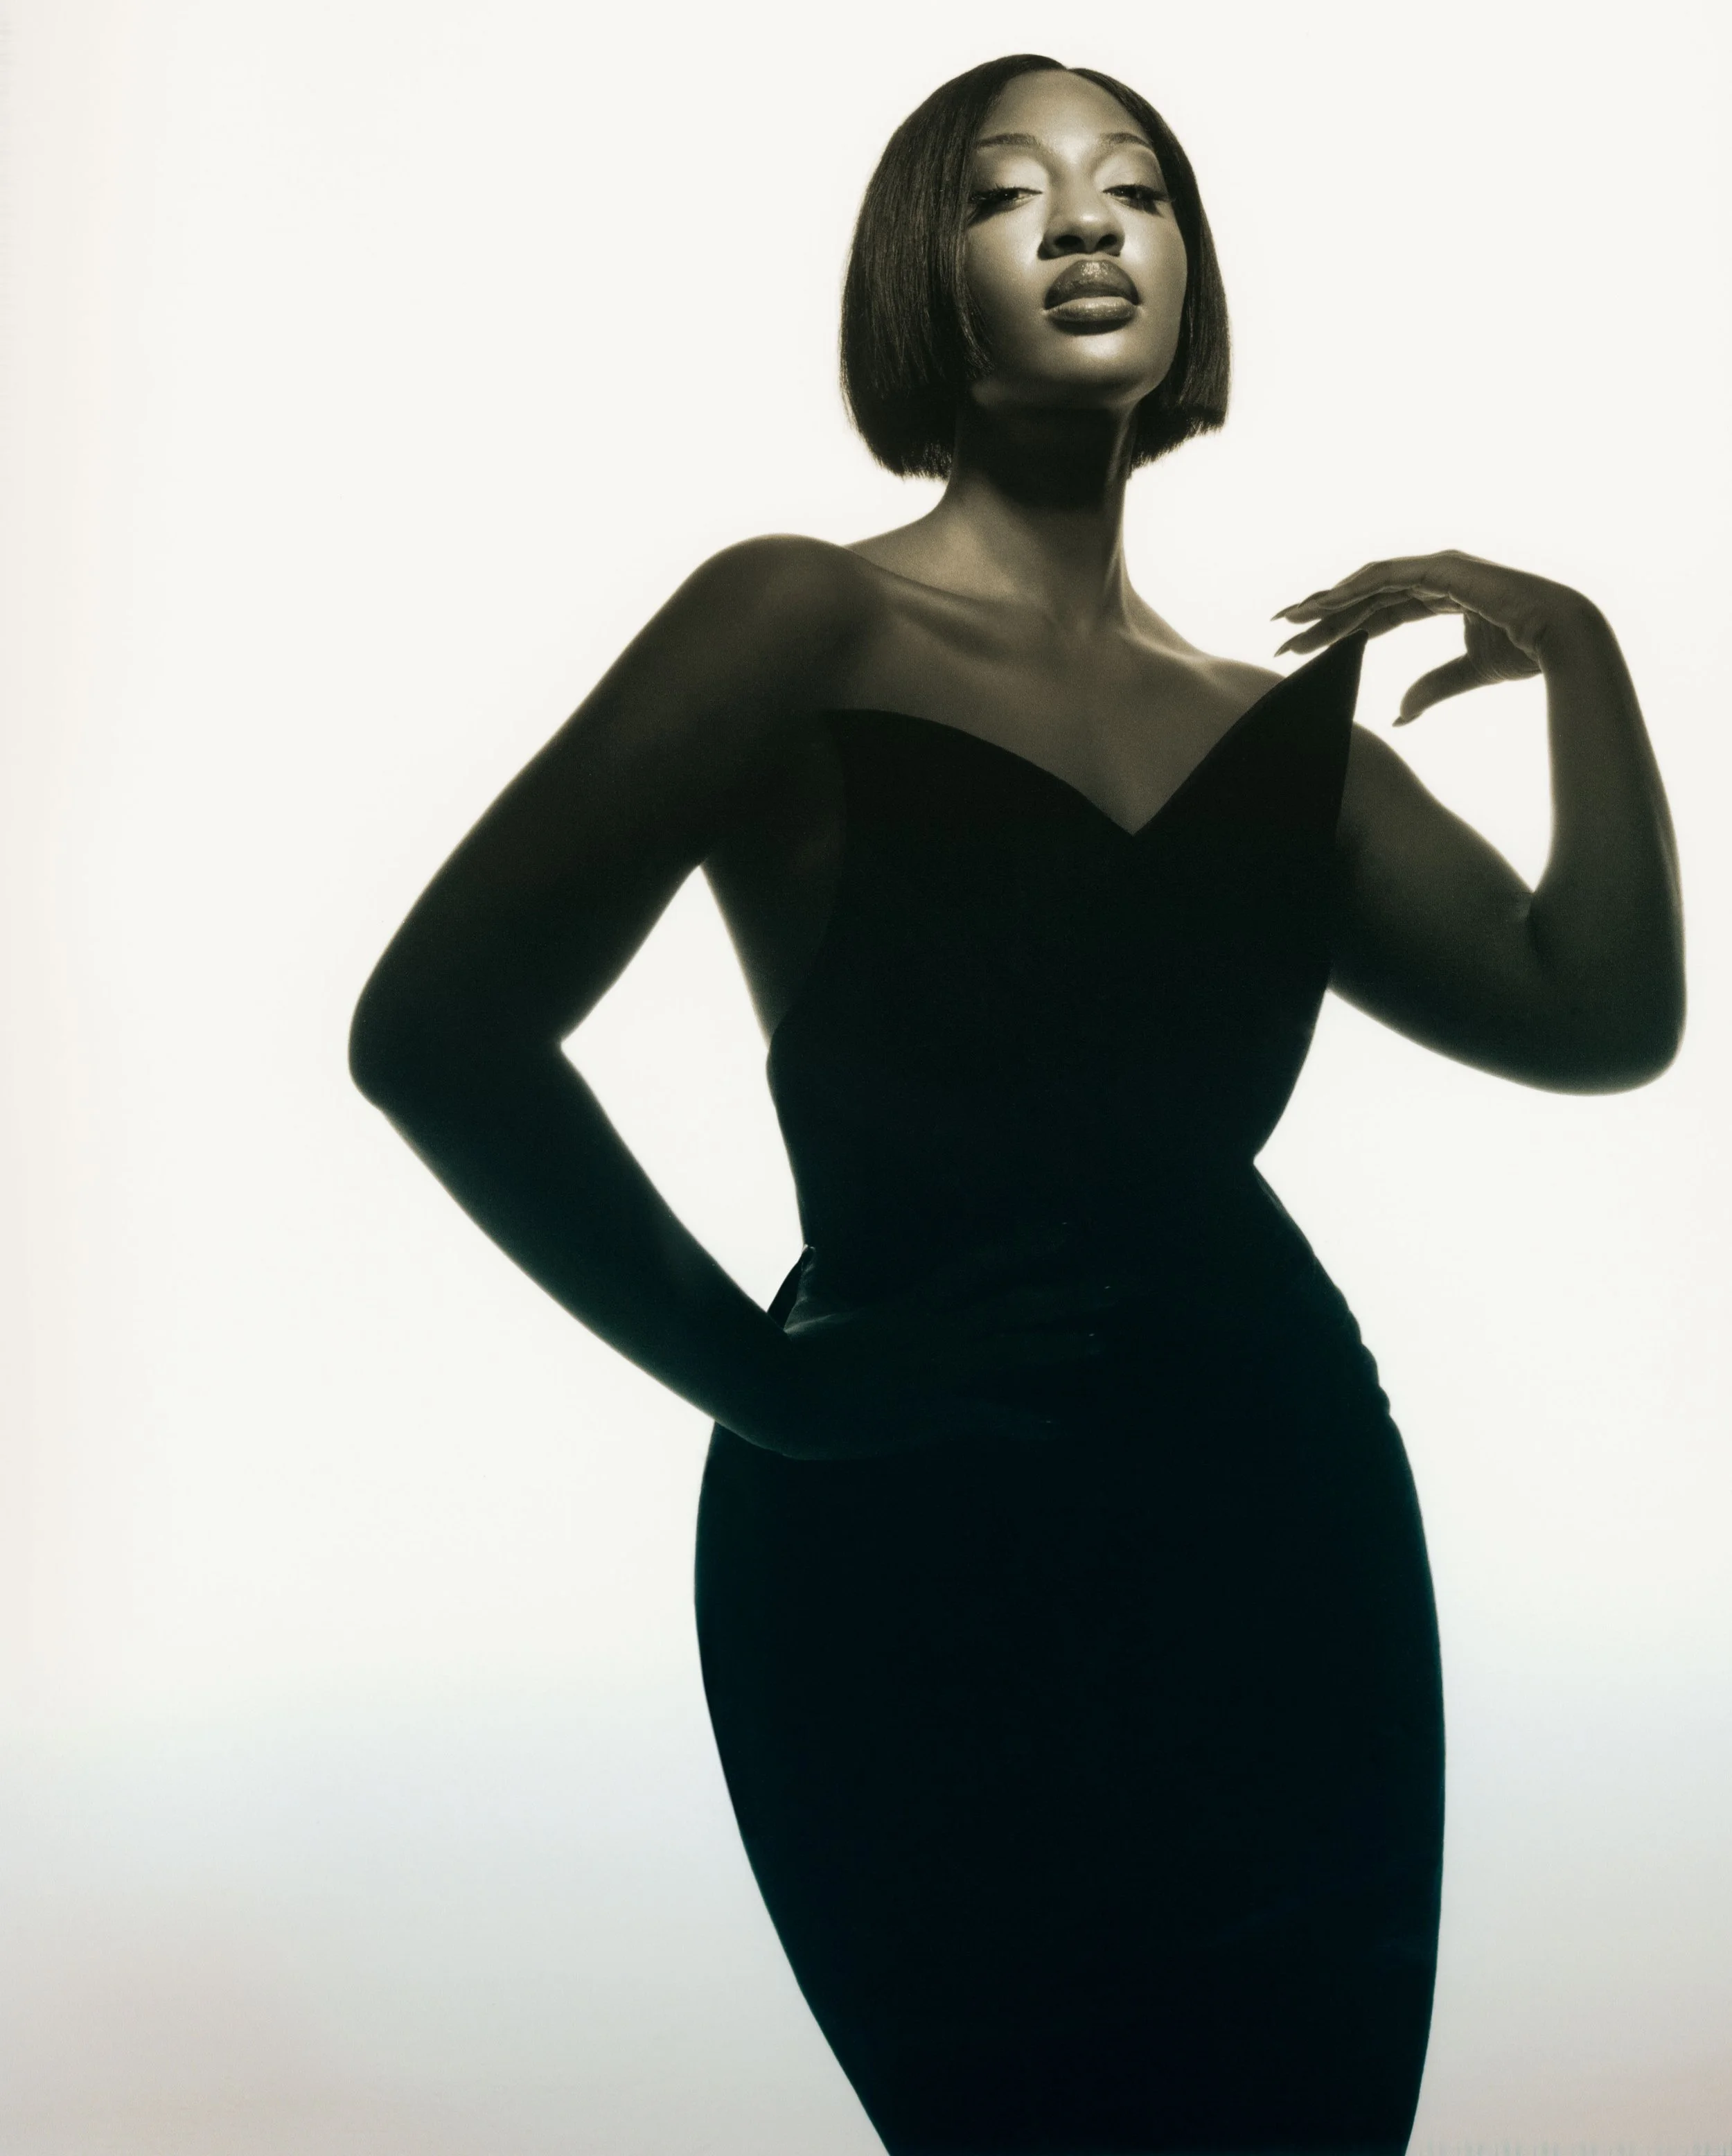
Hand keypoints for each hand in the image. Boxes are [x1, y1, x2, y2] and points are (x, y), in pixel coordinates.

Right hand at [758, 1231, 1145, 1459]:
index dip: (1026, 1246)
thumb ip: (822, 1279)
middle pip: (1016, 1304)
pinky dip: (1025, 1423)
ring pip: (1012, 1350)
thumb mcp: (811, 1308)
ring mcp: (938, 1371)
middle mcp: (936, 1331)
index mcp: (914, 1307)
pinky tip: (1058, 1427)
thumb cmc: (793, 1352)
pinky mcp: (931, 1411)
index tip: (1067, 1231)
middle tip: (1121, 1286)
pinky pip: (989, 1416)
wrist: (782, 1394)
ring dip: (1062, 1345)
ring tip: (1104, 1340)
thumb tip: (816, 1253)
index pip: (981, 1266)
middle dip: (1070, 1295)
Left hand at [1272, 549, 1594, 724]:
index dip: (1341, 629)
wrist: (1563, 637)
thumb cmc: (1527, 650)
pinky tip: (1326, 602)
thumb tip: (1398, 716)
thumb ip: (1431, 689)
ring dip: (1329, 600)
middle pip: (1366, 597)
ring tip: (1292, 619)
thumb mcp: (1467, 674)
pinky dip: (1355, 587)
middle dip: (1323, 615)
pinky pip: (1388, 576)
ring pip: (1369, 584)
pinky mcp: (1443, 568)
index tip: (1305, 648)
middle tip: (1283, 633)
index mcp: (1441, 597)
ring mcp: (1439, 568)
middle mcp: (1435, 577)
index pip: (1378, 613)